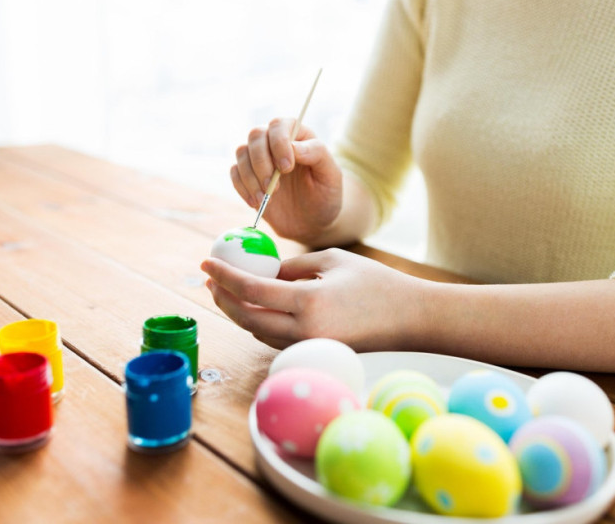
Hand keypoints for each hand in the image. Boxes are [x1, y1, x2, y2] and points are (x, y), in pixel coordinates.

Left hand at [201, 248, 426, 350]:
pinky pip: (274, 338)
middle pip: (246, 317)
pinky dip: (258, 322)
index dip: (224, 276)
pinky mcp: (313, 353)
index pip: (251, 290)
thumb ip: (292, 267)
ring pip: (257, 331)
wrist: (409, 318)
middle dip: (222, 298)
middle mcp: (303, 330)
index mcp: (308, 302)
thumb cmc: (375, 283)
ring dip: (237, 311)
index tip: (205, 263)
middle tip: (210, 279)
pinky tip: (253, 306)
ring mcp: (308, 347)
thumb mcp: (332, 260)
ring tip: (225, 289)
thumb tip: (261, 273)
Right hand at [232, 118, 342, 242]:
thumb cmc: (325, 196)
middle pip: (256, 135)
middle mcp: (276, 142)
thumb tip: (294, 146)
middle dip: (261, 161)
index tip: (287, 168)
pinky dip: (242, 187)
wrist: (311, 223)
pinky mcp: (248, 176)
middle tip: (274, 186)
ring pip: (241, 152)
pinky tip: (257, 202)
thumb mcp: (331, 176)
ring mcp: (260, 159)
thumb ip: (317, 154)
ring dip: (250, 176)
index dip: (279, 143)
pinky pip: (234, 172)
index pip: (280, 125)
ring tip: (266, 198)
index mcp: (298, 136)